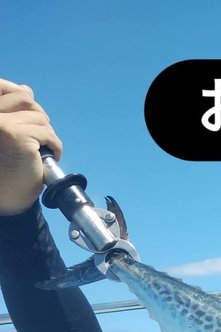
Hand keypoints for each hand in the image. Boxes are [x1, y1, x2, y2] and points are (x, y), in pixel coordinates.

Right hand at [0, 78, 61, 215]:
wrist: (6, 195)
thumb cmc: (5, 164)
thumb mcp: (8, 132)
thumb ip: (13, 111)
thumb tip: (26, 89)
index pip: (2, 86)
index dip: (20, 94)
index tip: (30, 108)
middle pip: (25, 99)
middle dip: (38, 116)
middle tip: (40, 137)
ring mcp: (2, 124)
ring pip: (39, 117)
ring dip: (47, 134)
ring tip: (43, 149)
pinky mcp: (18, 136)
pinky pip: (48, 134)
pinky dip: (55, 145)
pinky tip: (51, 156)